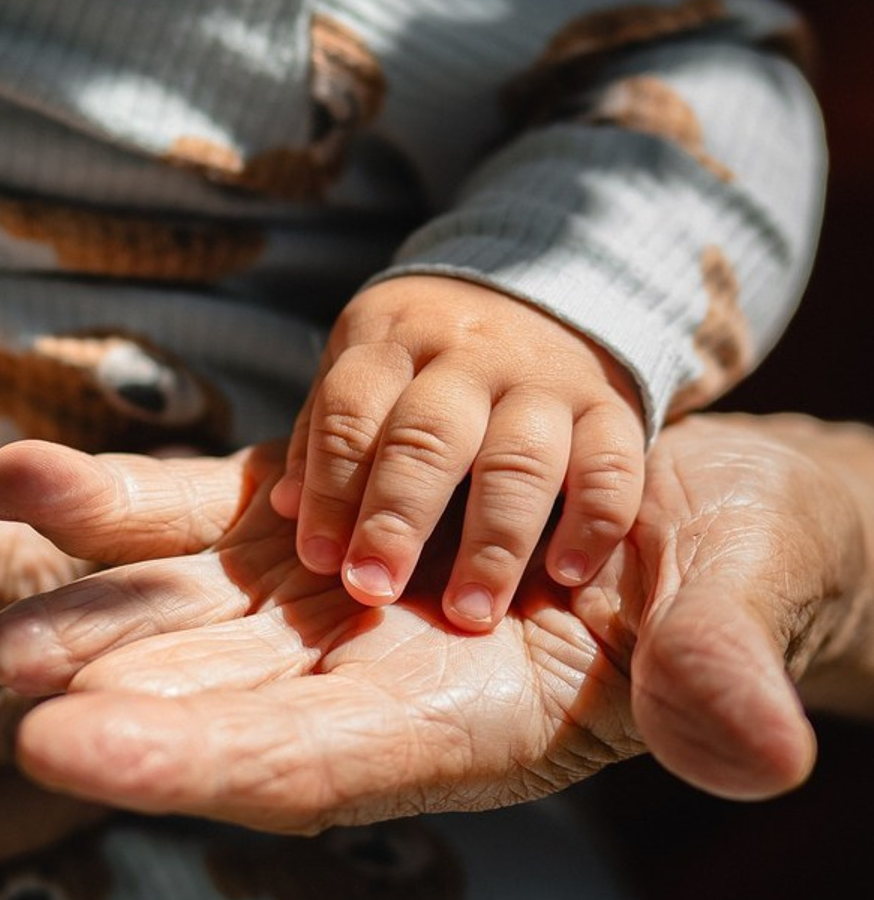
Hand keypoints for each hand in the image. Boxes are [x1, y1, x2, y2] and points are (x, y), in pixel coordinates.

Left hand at [0, 413, 869, 831]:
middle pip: (225, 701)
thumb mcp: (737, 610)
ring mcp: (325, 596)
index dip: (198, 763)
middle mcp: (370, 676)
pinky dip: (121, 504)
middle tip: (4, 678)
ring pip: (193, 610)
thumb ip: (722, 674)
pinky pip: (200, 512)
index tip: (78, 753)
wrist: (686, 503)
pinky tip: (27, 481)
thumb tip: (756, 750)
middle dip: (118, 697)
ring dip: (96, 609)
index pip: (315, 765)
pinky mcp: (303, 522)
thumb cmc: (728, 567)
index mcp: (464, 726)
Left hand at [269, 275, 645, 630]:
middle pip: (429, 435)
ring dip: (492, 542)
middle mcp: (470, 356)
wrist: (542, 287)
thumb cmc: (429, 358)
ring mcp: (545, 380)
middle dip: (398, 518)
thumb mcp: (366, 369)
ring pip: (519, 458)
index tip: (319, 560)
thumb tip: (286, 510)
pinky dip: (593, 522)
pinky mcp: (613, 406)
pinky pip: (612, 465)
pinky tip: (566, 576)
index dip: (331, 488)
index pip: (353, 412)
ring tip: (467, 613)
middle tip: (373, 590)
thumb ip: (327, 436)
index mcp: (394, 341)